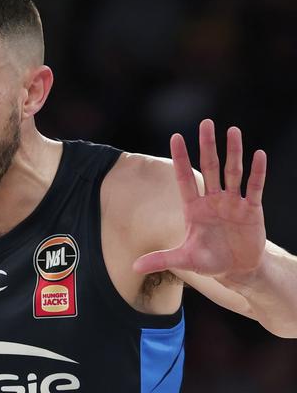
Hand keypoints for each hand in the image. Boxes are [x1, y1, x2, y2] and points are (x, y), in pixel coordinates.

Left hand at [133, 119, 266, 281]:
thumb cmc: (209, 261)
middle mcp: (213, 200)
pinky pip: (254, 187)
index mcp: (194, 208)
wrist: (237, 270)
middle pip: (210, 167)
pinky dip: (257, 172)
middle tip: (206, 122)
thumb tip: (133, 267)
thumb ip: (160, 260)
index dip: (181, 158)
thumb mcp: (183, 260)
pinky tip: (258, 154)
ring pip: (233, 172)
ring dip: (233, 151)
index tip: (176, 137)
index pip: (185, 178)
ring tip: (232, 130)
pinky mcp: (251, 209)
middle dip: (207, 146)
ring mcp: (233, 203)